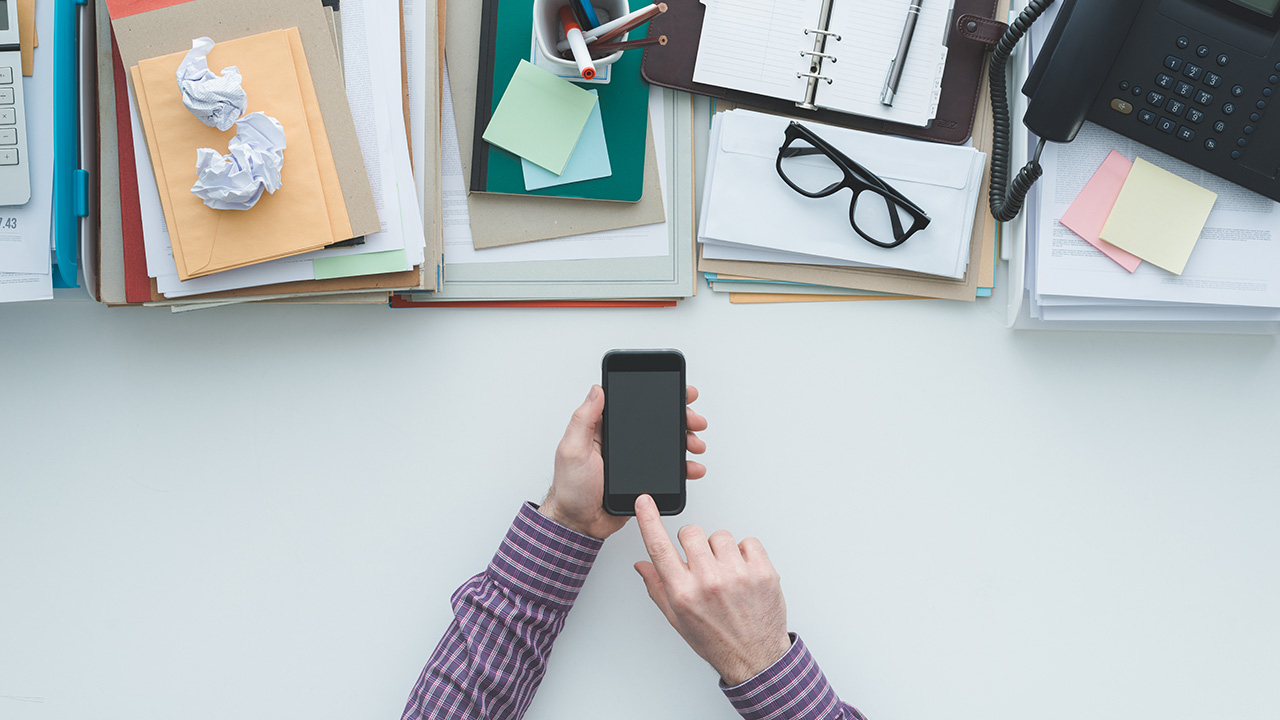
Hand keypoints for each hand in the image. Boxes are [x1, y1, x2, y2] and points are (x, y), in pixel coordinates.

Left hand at [539, 385, 707, 540]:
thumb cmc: (570, 489)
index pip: (634, 404)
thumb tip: (597, 390)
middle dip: (681, 418)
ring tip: (696, 444)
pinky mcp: (643, 478)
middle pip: (657, 422)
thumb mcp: (572, 450)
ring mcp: (634, 460)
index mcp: (605, 429)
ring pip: (667, 444)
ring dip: (686, 440)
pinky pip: (668, 470)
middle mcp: (622, 442)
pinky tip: (692, 467)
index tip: (677, 391)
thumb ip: (583, 419)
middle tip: (694, 420)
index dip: (657, 395)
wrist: (579, 524)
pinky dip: (684, 467)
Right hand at [633, 495, 791, 685]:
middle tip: (701, 562)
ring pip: (720, 535)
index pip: (659, 548)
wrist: (756, 658)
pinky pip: (748, 541)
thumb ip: (658, 588)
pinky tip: (743, 572)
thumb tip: (641, 564)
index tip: (644, 501)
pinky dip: (745, 553)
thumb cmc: (717, 640)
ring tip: (725, 572)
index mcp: (684, 593)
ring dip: (720, 549)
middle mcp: (709, 582)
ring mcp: (738, 576)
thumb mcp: (678, 619)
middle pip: (691, 532)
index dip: (648, 520)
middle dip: (693, 543)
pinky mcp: (763, 572)